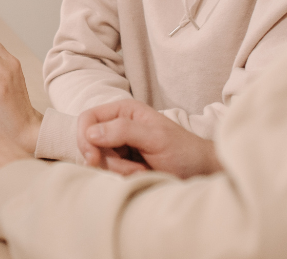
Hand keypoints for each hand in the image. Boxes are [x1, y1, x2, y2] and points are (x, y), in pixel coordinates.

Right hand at [77, 99, 222, 178]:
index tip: (94, 159)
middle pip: (90, 143)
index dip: (85, 139)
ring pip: (99, 160)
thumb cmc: (183, 151)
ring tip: (144, 171)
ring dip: (119, 171)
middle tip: (135, 169)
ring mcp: (119, 145)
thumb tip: (90, 133)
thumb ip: (123, 131)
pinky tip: (142, 174)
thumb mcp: (156, 138)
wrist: (201, 171)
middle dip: (109, 161)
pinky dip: (123, 177)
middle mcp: (118, 125)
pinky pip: (109, 171)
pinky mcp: (123, 162)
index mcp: (123, 110)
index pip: (87, 119)